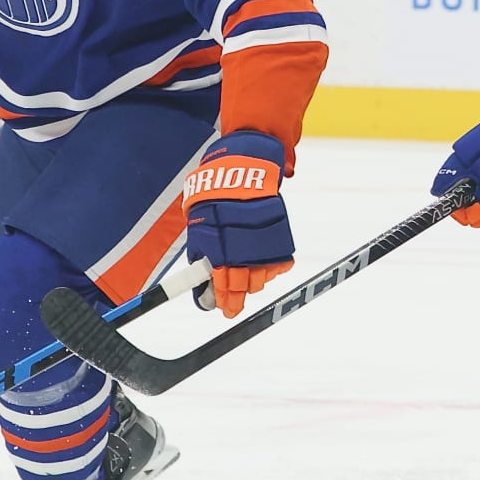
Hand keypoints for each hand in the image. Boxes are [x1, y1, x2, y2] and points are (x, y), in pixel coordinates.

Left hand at [182, 130, 293, 319]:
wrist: (241, 168)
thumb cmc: (214, 197)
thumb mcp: (200, 228)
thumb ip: (203, 257)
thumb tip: (204, 284)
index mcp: (220, 246)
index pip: (222, 282)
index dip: (223, 300)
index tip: (224, 310)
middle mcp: (243, 246)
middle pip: (245, 284)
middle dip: (239, 296)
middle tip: (235, 306)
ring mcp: (263, 241)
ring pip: (262, 276)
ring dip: (254, 282)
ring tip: (248, 284)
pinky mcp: (278, 233)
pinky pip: (278, 261)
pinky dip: (271, 267)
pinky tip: (264, 268)